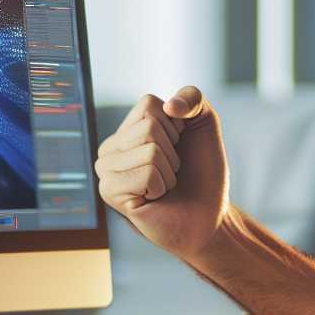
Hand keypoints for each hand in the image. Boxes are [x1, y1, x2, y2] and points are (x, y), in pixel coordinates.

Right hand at [94, 85, 230, 259]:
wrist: (208, 216)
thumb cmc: (203, 173)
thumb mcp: (204, 124)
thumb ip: (193, 98)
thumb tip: (169, 105)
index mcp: (128, 128)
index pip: (149, 104)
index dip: (177, 126)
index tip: (179, 147)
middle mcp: (111, 146)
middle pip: (149, 126)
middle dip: (173, 151)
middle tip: (172, 171)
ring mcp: (106, 168)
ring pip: (149, 149)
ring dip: (169, 171)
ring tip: (164, 185)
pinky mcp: (109, 191)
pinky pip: (146, 173)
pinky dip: (161, 186)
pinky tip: (155, 198)